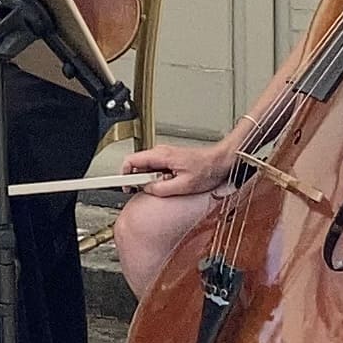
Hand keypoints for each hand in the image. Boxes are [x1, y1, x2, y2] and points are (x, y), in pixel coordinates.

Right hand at [124, 139, 238, 202]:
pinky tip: (171, 183)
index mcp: (161, 156)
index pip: (131, 161)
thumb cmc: (208, 170)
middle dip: (138, 180)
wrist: (221, 161)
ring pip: (147, 168)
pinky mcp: (170, 159)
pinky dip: (158, 178)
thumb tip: (147, 190)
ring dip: (150, 180)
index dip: (123, 174)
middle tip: (148, 190)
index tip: (121, 185)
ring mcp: (165, 155)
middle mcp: (161, 152)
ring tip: (166, 186)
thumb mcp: (184, 186)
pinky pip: (156, 169)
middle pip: (137, 165)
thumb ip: (161, 189)